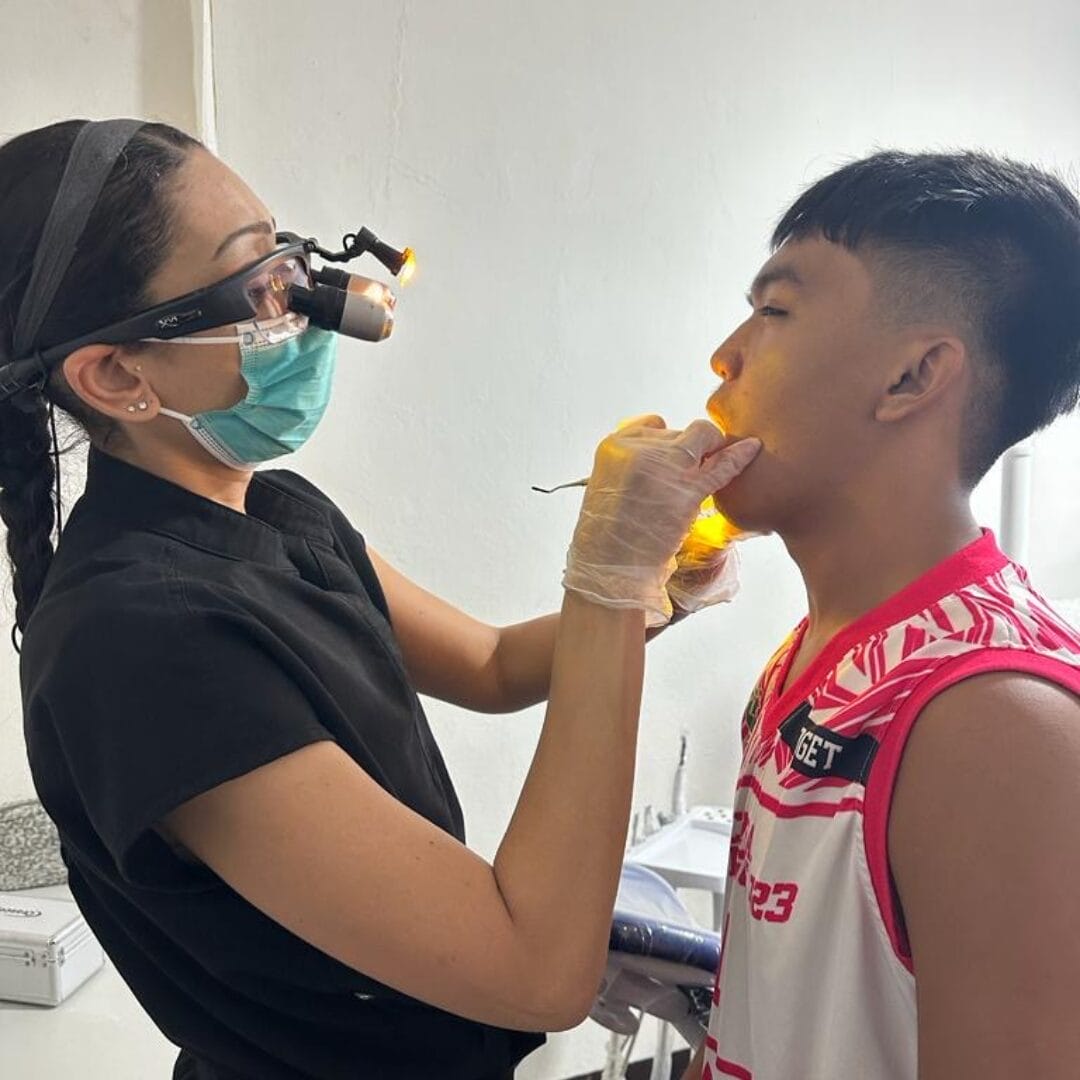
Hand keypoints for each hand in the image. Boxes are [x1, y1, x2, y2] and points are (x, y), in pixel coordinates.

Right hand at [562, 416, 760, 625]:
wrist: (610, 566)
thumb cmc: (610, 532)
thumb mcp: (607, 484)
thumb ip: (633, 463)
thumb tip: (667, 452)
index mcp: (615, 446)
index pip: (654, 423)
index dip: (669, 439)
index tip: (674, 458)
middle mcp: (639, 450)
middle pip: (680, 431)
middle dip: (692, 449)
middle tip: (692, 473)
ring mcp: (664, 468)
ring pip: (703, 437)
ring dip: (713, 449)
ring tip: (714, 468)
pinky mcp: (687, 491)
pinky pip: (721, 465)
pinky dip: (740, 456)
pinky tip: (753, 449)